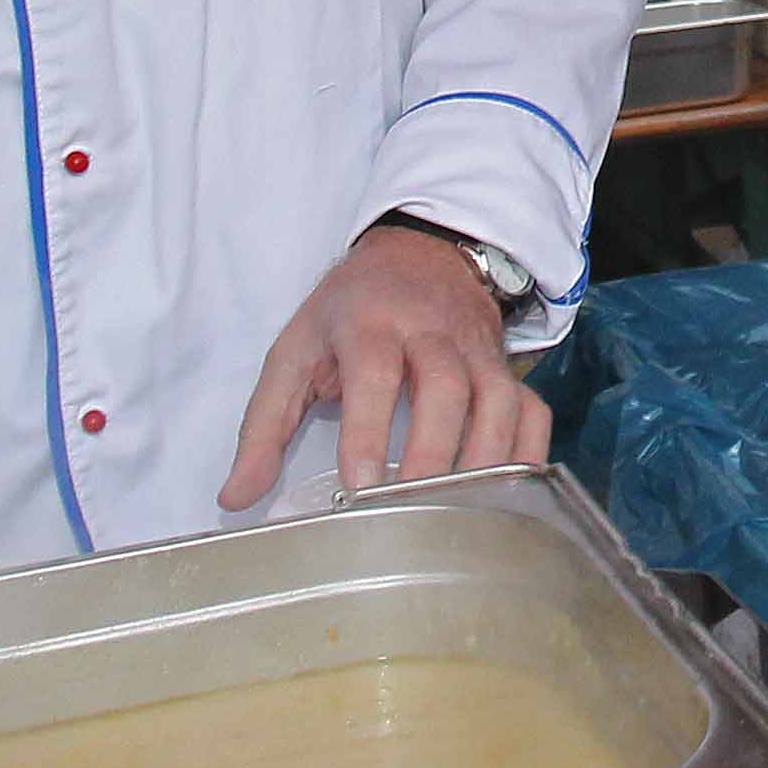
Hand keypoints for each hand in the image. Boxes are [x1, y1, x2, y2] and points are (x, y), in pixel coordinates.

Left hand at [220, 223, 546, 508]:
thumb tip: (236, 497)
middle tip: (411, 508)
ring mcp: (477, 350)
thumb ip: (264, 426)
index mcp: (369, 321)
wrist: (421, 254)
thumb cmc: (349, 313)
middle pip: (446, 384)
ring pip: (496, 399)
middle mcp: (430, 331)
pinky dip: (527, 455)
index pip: (373, 371)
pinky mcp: (507, 368)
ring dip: (483, 459)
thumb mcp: (295, 351)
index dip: (369, 427)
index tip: (359, 483)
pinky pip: (531, 410)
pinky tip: (508, 497)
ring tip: (460, 513)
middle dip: (433, 450)